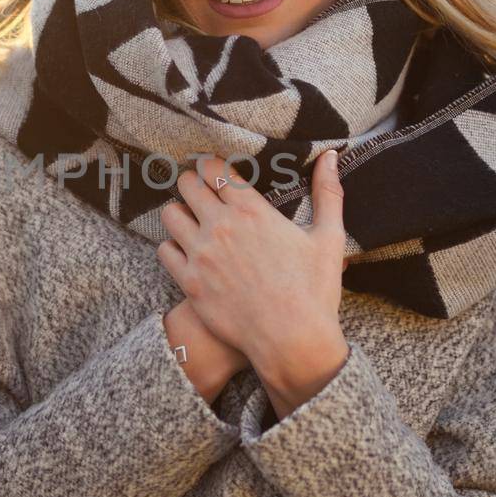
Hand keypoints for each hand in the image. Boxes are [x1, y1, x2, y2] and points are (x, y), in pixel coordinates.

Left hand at [155, 149, 348, 388]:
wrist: (292, 341)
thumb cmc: (314, 291)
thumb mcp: (329, 237)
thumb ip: (328, 192)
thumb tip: (331, 155)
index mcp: (252, 210)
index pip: (214, 168)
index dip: (210, 166)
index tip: (213, 171)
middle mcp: (221, 226)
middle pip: (187, 185)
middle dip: (191, 183)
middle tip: (198, 192)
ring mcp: (201, 254)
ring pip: (170, 215)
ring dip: (179, 213)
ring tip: (189, 219)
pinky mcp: (189, 282)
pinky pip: (164, 251)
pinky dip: (172, 248)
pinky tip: (184, 252)